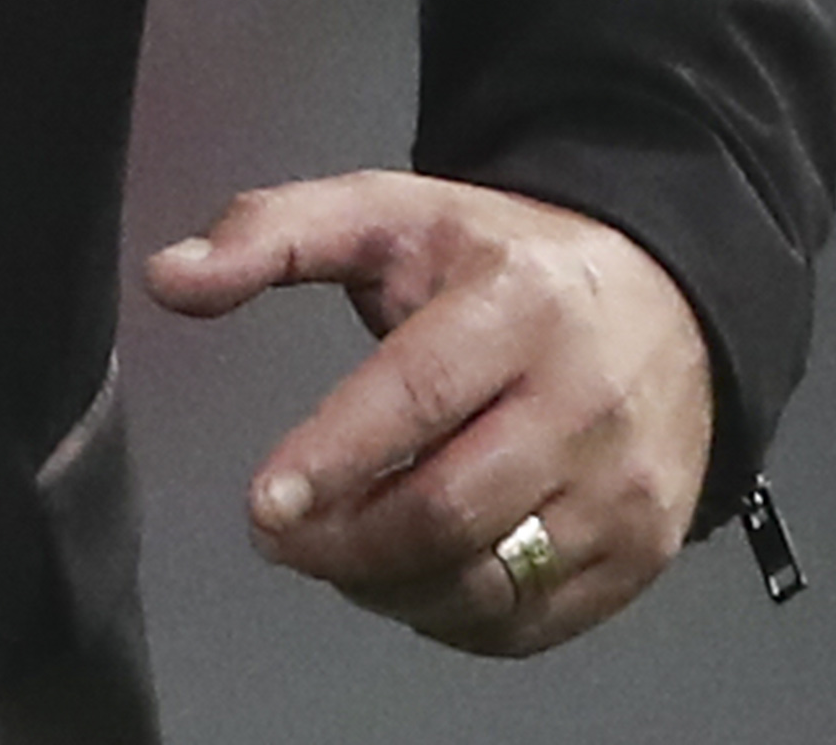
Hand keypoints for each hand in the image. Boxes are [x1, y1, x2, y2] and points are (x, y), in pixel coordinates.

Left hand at [141, 171, 708, 656]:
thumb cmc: (505, 262)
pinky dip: (446, 615)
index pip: (418, 395)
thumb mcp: (389, 213)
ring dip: (385, 584)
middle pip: (448, 509)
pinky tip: (406, 572)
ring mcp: (623, 488)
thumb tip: (168, 277)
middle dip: (343, 540)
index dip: (334, 459)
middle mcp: (583, 402)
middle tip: (277, 533)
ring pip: (484, 581)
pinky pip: (526, 622)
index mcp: (517, 306)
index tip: (264, 503)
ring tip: (336, 547)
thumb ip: (271, 234)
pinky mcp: (641, 553)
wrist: (667, 298)